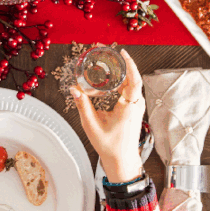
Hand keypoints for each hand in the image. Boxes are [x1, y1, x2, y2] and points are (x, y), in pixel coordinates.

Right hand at [71, 49, 144, 182]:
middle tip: (104, 50)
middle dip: (118, 61)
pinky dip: (118, 79)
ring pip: (129, 81)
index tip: (122, 52)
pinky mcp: (132, 107)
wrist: (122, 160)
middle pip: (130, 76)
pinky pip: (127, 88)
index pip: (134, 80)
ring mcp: (135, 105)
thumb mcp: (92, 125)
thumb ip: (83, 105)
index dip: (129, 64)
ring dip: (118, 69)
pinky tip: (107, 74)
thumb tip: (74, 89)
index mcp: (129, 107)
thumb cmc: (111, 146)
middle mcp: (135, 104)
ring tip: (103, 58)